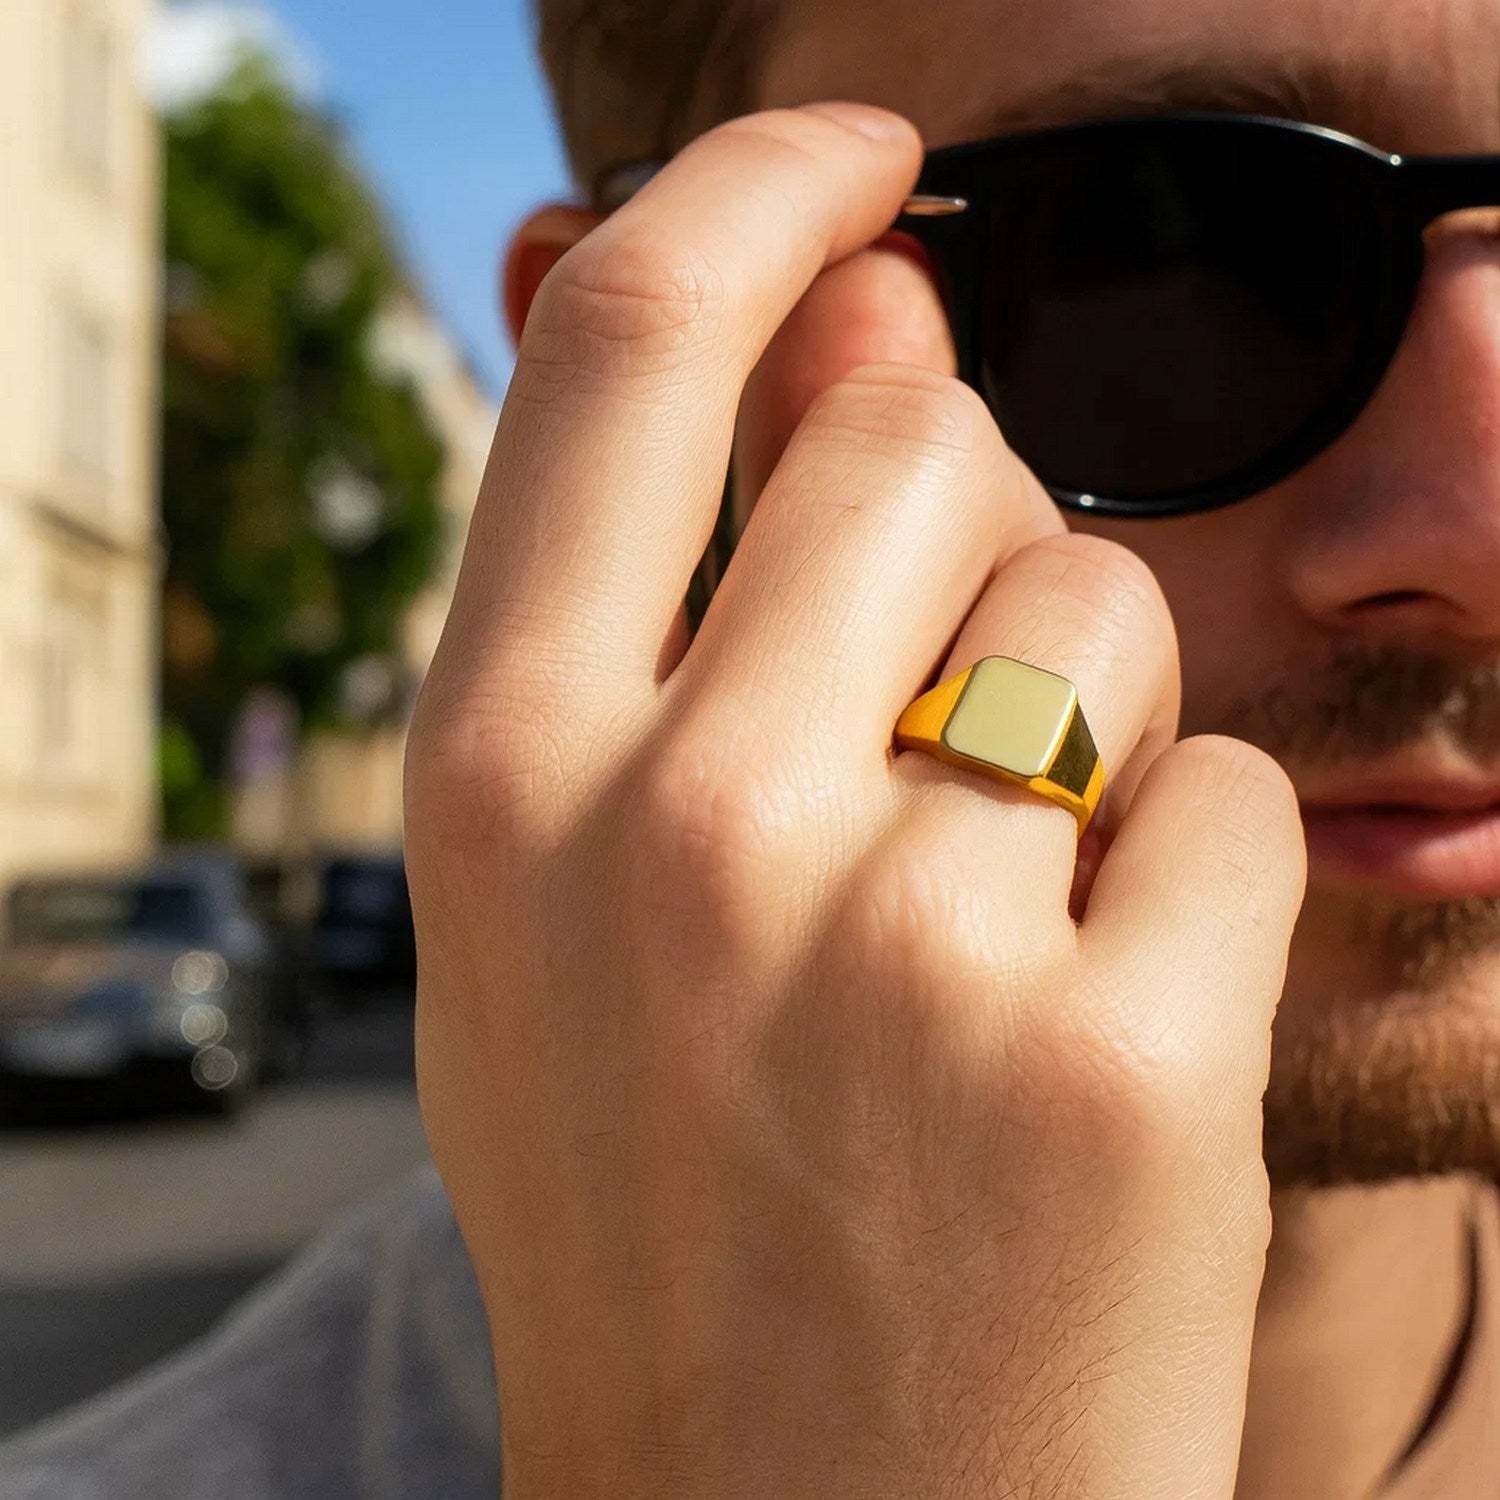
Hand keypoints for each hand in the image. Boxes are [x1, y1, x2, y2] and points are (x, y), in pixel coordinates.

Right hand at [405, 102, 1305, 1497]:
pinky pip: (1214, 790)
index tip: (861, 156)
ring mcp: (901, 941)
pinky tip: (1073, 1029)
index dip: (759, 190)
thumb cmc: (667, 1189)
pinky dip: (1174, 879)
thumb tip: (847, 317)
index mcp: (502, 775)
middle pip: (914, 438)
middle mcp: (681, 827)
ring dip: (1068, 713)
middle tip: (910, 722)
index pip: (631, 342)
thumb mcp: (570, 887)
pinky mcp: (1116, 1056)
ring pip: (1096, 599)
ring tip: (975, 917)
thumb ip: (676, 583)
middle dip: (951, 521)